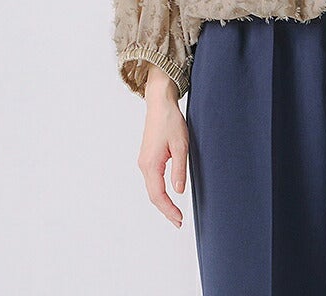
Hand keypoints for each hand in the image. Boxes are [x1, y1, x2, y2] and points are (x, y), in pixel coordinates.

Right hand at [137, 65, 187, 227]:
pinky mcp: (147, 157)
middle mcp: (144, 165)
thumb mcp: (181, 145)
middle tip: (178, 222)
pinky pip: (152, 180)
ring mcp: (144, 161)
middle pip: (153, 195)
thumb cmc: (171, 121)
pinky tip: (168, 195)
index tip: (179, 219)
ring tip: (175, 212)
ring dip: (162, 202)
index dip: (168, 210)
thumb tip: (178, 191)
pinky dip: (159, 191)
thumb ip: (179, 168)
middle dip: (165, 210)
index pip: (158, 195)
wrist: (160, 103)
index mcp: (151, 164)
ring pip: (151, 188)